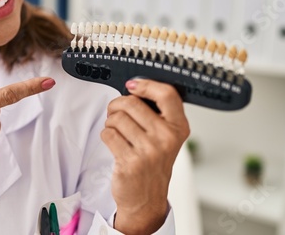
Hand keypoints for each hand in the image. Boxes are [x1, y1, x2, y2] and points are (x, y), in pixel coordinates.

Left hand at [101, 79, 189, 234]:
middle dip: (117, 105)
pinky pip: (108, 134)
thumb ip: (157, 113)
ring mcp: (149, 151)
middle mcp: (166, 138)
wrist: (146, 199)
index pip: (167, 94)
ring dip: (110, 122)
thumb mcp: (166, 137)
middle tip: (116, 112)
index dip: (146, 84)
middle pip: (131, 103)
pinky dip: (106, 135)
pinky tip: (114, 144)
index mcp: (178, 127)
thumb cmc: (153, 164)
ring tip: (117, 132)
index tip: (133, 85)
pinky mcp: (130, 162)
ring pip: (117, 118)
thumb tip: (134, 87)